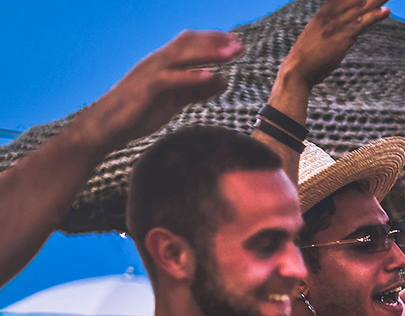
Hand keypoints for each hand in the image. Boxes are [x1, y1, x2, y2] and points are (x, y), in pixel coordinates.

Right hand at [77, 30, 241, 148]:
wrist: (106, 128)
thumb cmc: (139, 112)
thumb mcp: (176, 100)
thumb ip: (197, 90)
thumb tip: (224, 80)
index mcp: (164, 63)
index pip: (191, 44)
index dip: (215, 41)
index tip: (238, 44)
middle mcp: (157, 62)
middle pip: (188, 44)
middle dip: (216, 43)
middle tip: (241, 45)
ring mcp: (150, 73)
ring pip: (181, 56)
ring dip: (208, 54)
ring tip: (232, 54)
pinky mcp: (145, 89)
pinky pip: (170, 79)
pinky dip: (191, 76)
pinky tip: (211, 76)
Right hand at [281, 0, 390, 91]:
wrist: (299, 68)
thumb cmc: (310, 53)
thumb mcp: (321, 32)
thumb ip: (335, 25)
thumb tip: (351, 25)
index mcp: (326, 10)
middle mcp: (331, 13)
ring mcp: (337, 24)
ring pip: (361, 7)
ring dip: (377, 0)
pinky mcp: (342, 36)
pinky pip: (361, 24)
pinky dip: (374, 16)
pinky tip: (387, 11)